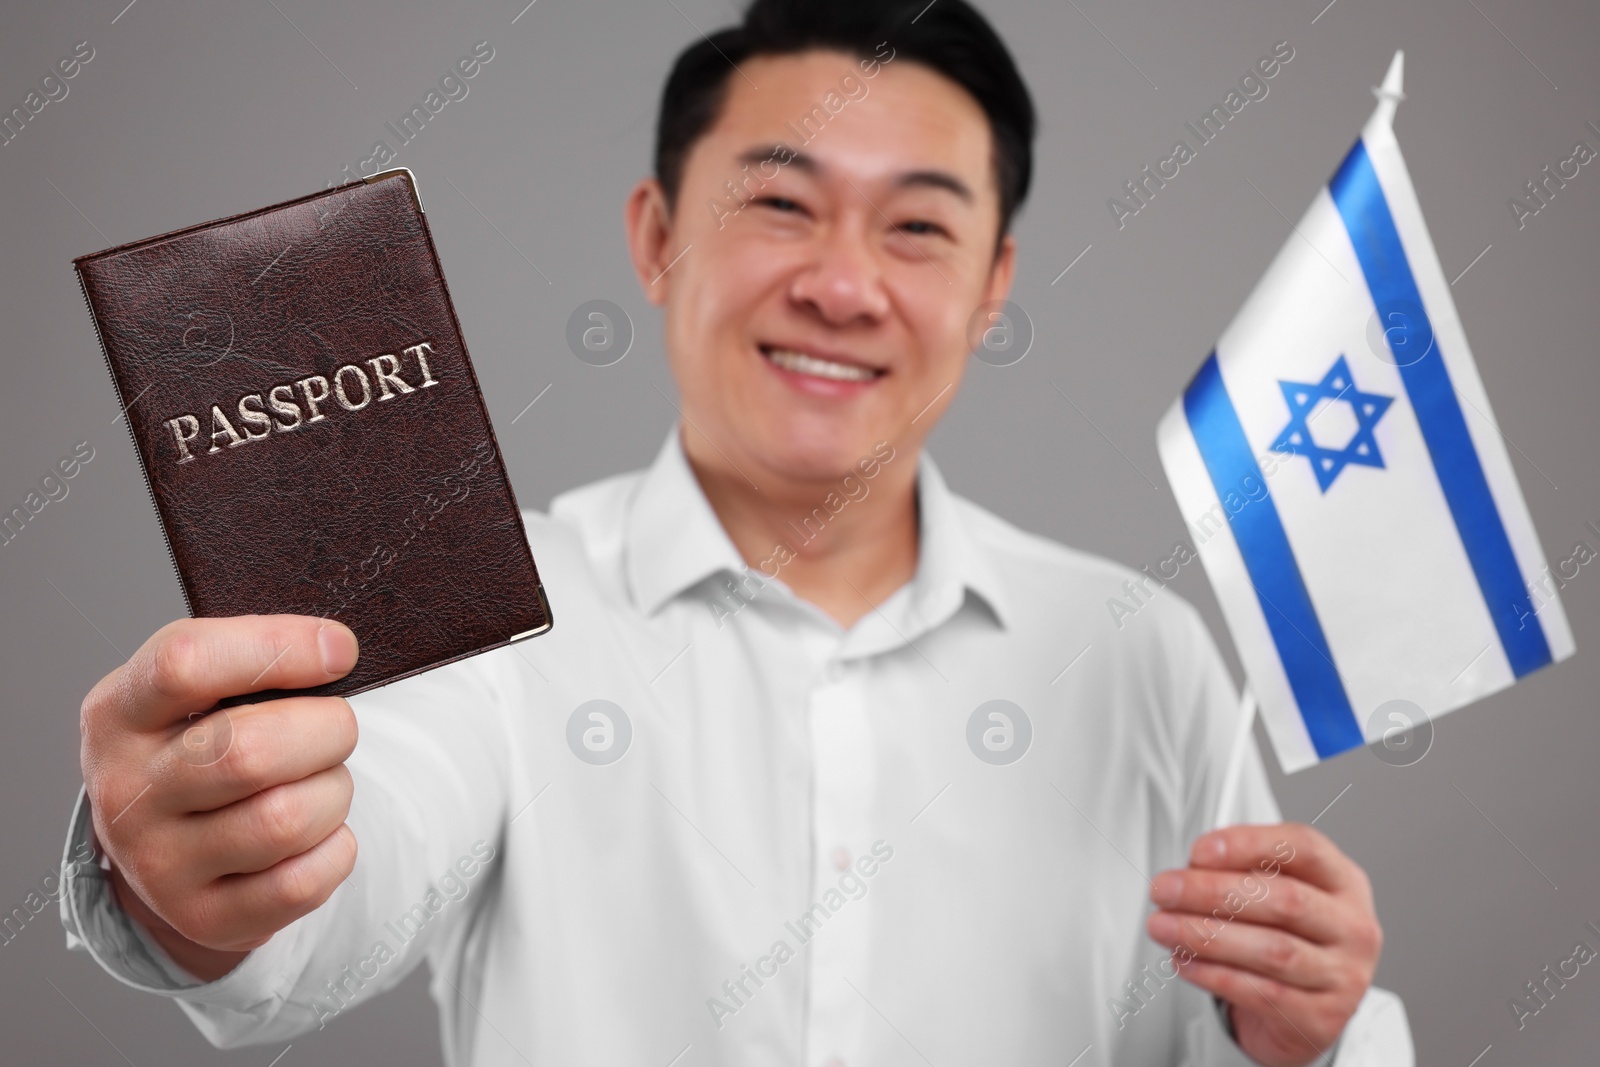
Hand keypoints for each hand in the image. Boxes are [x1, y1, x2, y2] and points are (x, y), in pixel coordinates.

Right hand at [79, 615, 361, 980]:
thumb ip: (253, 658)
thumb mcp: (199, 689)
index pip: (185, 664)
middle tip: (335, 728)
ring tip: (322, 781)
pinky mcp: (203, 918)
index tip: (340, 651)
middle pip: (248, 752)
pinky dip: (335, 849)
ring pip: (286, 820)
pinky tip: (318, 834)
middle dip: (326, 731)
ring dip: (334, 791)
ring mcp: (158, 865)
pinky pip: (303, 882)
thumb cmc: (202, 742)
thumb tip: (334, 651)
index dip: (281, 649)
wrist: (166, 844)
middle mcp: (126, 792)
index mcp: (118, 713)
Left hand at [1145, 823, 1382, 1066]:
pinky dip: (1214, 974)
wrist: (1308, 1013)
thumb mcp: (1275, 895)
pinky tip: (1184, 959)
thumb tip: (1189, 870)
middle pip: (1285, 900)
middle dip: (1213, 892)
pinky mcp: (1322, 1017)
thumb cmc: (1285, 938)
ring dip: (1206, 935)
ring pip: (1273, 950)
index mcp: (1342, 881)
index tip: (1199, 851)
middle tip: (1164, 889)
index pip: (1303, 848)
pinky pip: (1262, 993)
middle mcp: (1352, 926)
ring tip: (1163, 925)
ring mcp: (1344, 975)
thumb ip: (1241, 874)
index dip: (1249, 844)